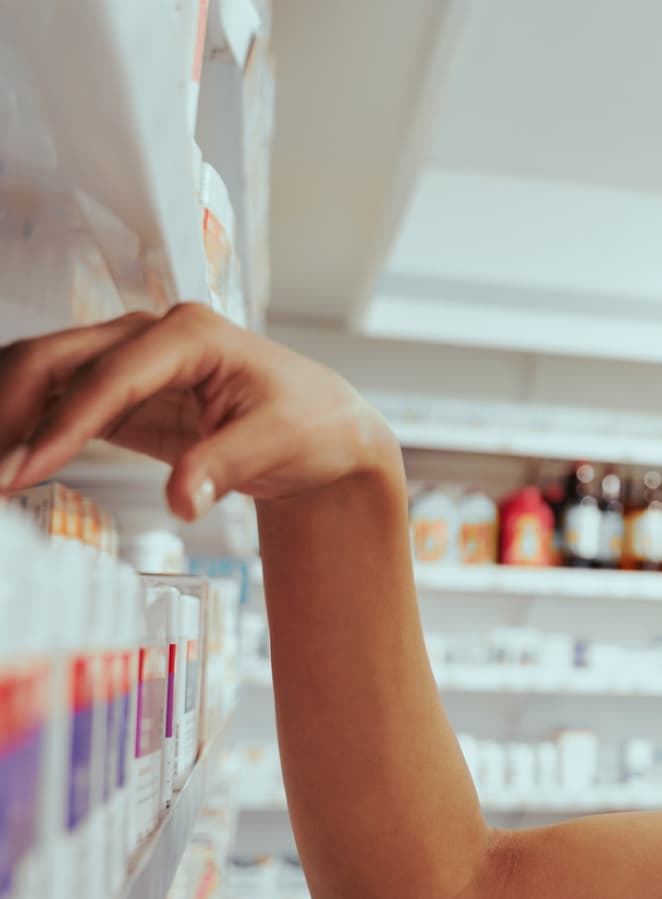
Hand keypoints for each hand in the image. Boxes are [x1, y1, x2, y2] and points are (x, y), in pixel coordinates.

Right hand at [0, 304, 396, 519]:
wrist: (328, 433)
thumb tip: (182, 498)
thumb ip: (226, 466)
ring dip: (8, 416)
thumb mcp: (281, 442)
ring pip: (46, 376)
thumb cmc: (314, 423)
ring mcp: (132, 361)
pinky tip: (12, 463)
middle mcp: (152, 336)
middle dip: (9, 410)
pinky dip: (28, 430)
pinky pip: (59, 403)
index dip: (62, 425)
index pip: (109, 377)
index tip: (26, 468)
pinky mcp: (123, 396)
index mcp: (191, 334)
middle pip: (55, 359)